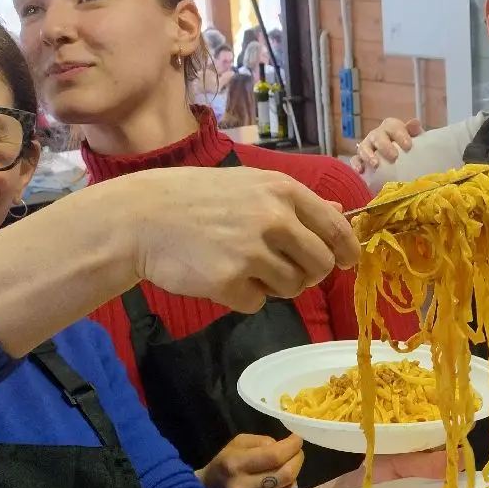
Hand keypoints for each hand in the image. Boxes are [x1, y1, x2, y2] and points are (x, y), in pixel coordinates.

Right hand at [123, 167, 358, 311]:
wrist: (142, 218)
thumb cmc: (196, 198)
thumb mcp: (248, 184)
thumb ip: (293, 201)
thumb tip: (337, 209)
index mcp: (283, 191)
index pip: (336, 227)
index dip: (346, 250)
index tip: (345, 262)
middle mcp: (274, 219)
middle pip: (320, 264)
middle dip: (308, 274)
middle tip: (285, 270)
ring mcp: (252, 251)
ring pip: (293, 288)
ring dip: (275, 286)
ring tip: (243, 266)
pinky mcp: (230, 281)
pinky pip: (258, 303)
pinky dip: (244, 297)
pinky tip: (220, 275)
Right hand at [197, 433, 303, 487]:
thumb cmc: (226, 462)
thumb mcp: (238, 443)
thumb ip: (262, 441)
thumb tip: (283, 447)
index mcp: (236, 464)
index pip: (273, 456)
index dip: (291, 446)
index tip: (297, 438)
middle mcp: (244, 486)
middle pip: (285, 474)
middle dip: (297, 459)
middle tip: (298, 451)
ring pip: (287, 487)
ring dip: (295, 472)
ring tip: (290, 462)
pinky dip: (289, 484)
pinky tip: (284, 477)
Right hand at [350, 117, 421, 171]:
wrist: (401, 164)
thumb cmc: (408, 150)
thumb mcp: (415, 140)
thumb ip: (414, 132)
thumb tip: (415, 123)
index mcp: (391, 128)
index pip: (393, 126)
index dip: (400, 134)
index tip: (408, 146)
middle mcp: (377, 135)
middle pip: (377, 136)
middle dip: (385, 146)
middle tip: (394, 156)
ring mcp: (367, 147)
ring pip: (364, 147)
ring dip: (369, 155)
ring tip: (375, 165)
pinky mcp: (360, 159)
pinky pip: (355, 160)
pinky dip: (356, 165)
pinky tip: (361, 171)